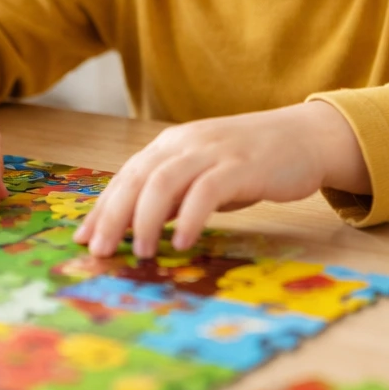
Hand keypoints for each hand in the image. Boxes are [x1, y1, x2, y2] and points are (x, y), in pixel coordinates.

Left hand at [74, 100, 369, 257]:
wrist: (304, 137)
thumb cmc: (250, 162)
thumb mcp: (203, 176)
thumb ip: (172, 196)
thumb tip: (134, 227)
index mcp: (171, 145)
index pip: (127, 175)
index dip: (103, 207)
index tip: (84, 238)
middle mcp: (186, 143)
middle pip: (138, 177)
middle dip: (113, 215)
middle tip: (100, 252)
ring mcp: (213, 151)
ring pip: (165, 181)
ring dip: (145, 219)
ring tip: (139, 252)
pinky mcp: (241, 166)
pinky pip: (207, 190)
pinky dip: (190, 217)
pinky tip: (182, 241)